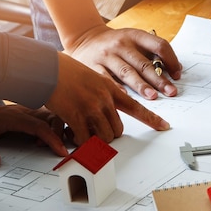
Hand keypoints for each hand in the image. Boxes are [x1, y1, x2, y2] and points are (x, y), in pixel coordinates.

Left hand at [0, 105, 67, 167]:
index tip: (61, 151)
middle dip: (60, 133)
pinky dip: (55, 126)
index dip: (53, 138)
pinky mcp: (30, 114)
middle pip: (52, 117)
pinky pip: (49, 116)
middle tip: (57, 150)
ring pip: (53, 115)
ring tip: (54, 145)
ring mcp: (28, 111)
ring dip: (59, 129)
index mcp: (13, 117)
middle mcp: (24, 111)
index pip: (39, 125)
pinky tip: (48, 139)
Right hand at [46, 52, 170, 145]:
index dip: (152, 118)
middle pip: (118, 129)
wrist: (46, 68)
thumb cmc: (65, 73)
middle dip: (109, 135)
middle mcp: (104, 98)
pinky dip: (79, 142)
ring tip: (82, 134)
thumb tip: (108, 113)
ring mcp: (91, 107)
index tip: (164, 126)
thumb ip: (103, 93)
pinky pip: (85, 139)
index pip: (136, 106)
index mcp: (110, 88)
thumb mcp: (92, 78)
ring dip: (94, 140)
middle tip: (95, 133)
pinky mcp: (76, 115)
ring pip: (105, 136)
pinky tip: (71, 135)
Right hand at [65, 25, 181, 99]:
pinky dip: (116, 88)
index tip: (177, 75)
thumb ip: (152, 53)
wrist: (84, 38)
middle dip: (159, 80)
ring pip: (127, 72)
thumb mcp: (134, 40)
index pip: (159, 45)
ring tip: (153, 96)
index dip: (171, 60)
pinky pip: (105, 78)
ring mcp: (106, 55)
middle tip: (171, 92)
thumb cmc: (116, 44)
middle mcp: (121, 44)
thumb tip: (175, 70)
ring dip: (141, 86)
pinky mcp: (92, 66)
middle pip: (144, 63)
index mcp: (135, 36)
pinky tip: (125, 97)